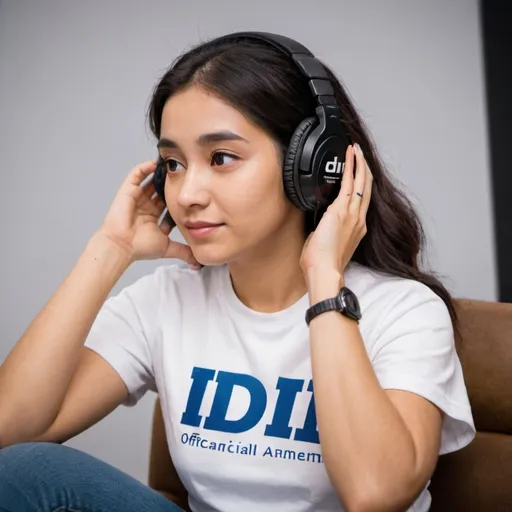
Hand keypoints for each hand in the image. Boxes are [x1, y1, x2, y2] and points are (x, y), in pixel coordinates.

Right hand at [96, 159, 199, 266]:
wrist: (122, 245)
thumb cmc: (140, 247)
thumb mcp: (168, 248)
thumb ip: (183, 251)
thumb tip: (198, 261)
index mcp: (154, 217)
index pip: (169, 203)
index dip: (179, 197)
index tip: (193, 190)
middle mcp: (146, 206)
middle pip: (161, 190)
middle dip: (172, 182)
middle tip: (186, 172)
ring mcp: (137, 197)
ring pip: (151, 180)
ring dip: (160, 172)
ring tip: (173, 163)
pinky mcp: (128, 190)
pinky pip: (136, 174)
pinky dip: (145, 167)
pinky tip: (156, 162)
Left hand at [300, 144, 372, 284]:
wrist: (324, 270)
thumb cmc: (323, 264)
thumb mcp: (327, 244)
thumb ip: (326, 232)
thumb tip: (318, 227)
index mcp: (357, 228)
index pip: (362, 201)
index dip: (362, 184)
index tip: (359, 173)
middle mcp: (359, 219)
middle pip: (367, 188)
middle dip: (364, 169)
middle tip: (361, 154)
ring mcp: (353, 213)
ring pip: (361, 182)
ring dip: (359, 163)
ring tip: (356, 150)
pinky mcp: (342, 210)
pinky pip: (349, 183)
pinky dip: (350, 167)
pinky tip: (350, 156)